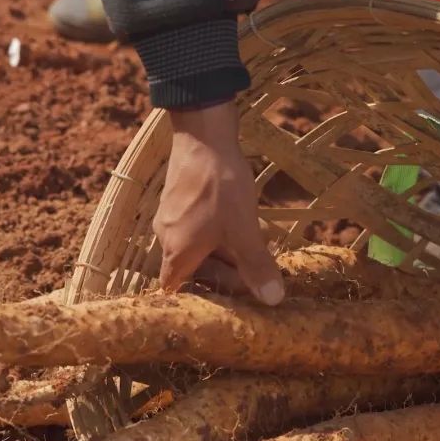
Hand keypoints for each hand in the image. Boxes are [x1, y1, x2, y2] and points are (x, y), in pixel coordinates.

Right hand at [153, 100, 284, 305]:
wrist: (204, 136)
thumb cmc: (220, 187)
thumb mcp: (244, 230)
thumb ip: (256, 266)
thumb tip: (273, 300)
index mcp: (177, 253)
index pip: (175, 290)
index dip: (197, 301)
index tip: (225, 304)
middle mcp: (166, 239)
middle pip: (191, 270)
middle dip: (223, 275)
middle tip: (256, 275)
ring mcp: (170, 218)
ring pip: (196, 248)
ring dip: (223, 254)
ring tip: (254, 252)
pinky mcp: (178, 200)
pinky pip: (196, 228)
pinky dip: (217, 235)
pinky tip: (241, 226)